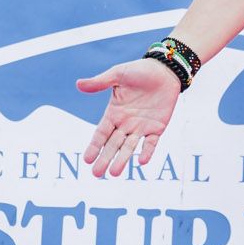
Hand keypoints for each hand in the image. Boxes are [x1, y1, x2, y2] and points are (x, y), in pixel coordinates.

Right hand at [76, 58, 182, 176]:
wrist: (165, 70)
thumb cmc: (139, 71)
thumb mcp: (118, 75)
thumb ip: (100, 82)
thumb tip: (78, 84)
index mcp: (114, 113)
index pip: (101, 133)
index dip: (94, 146)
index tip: (87, 159)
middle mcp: (125, 123)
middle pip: (113, 144)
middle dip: (105, 158)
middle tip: (97, 174)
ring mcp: (141, 127)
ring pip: (130, 147)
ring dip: (123, 159)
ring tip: (114, 173)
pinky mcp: (157, 127)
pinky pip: (151, 143)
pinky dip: (147, 151)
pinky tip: (142, 162)